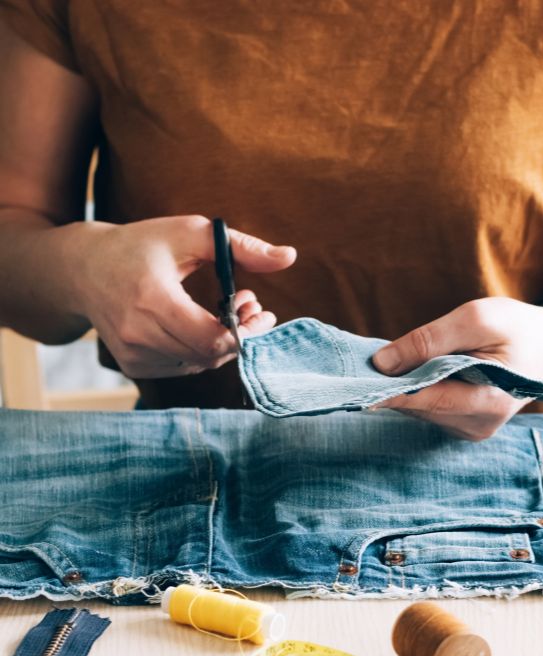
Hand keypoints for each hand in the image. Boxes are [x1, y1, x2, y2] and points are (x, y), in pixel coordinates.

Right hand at [66, 215, 295, 377]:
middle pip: (211, 355)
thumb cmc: (142, 246)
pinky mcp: (133, 366)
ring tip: (229, 309)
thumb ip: (241, 246)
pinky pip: (184, 367)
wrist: (83, 270)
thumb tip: (290, 257)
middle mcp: (138, 333)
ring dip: (224, 342)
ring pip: (200, 364)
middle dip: (241, 334)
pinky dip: (202, 350)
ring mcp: (133, 354)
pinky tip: (203, 324)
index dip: (246, 332)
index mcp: (151, 299)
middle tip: (251, 306)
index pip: (213, 339)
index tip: (260, 309)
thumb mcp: (190, 233)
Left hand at [371, 297, 542, 439]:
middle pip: (419, 407)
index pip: (427, 400)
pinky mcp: (464, 427)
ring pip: (420, 410)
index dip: (388, 393)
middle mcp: (479, 426)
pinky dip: (417, 389)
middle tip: (368, 360)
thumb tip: (382, 363)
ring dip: (405, 386)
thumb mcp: (476, 318)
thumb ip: (430, 340)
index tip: (351, 387)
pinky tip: (419, 372)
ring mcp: (472, 430)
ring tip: (397, 361)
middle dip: (394, 383)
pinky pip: (428, 409)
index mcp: (490, 402)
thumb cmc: (517, 327)